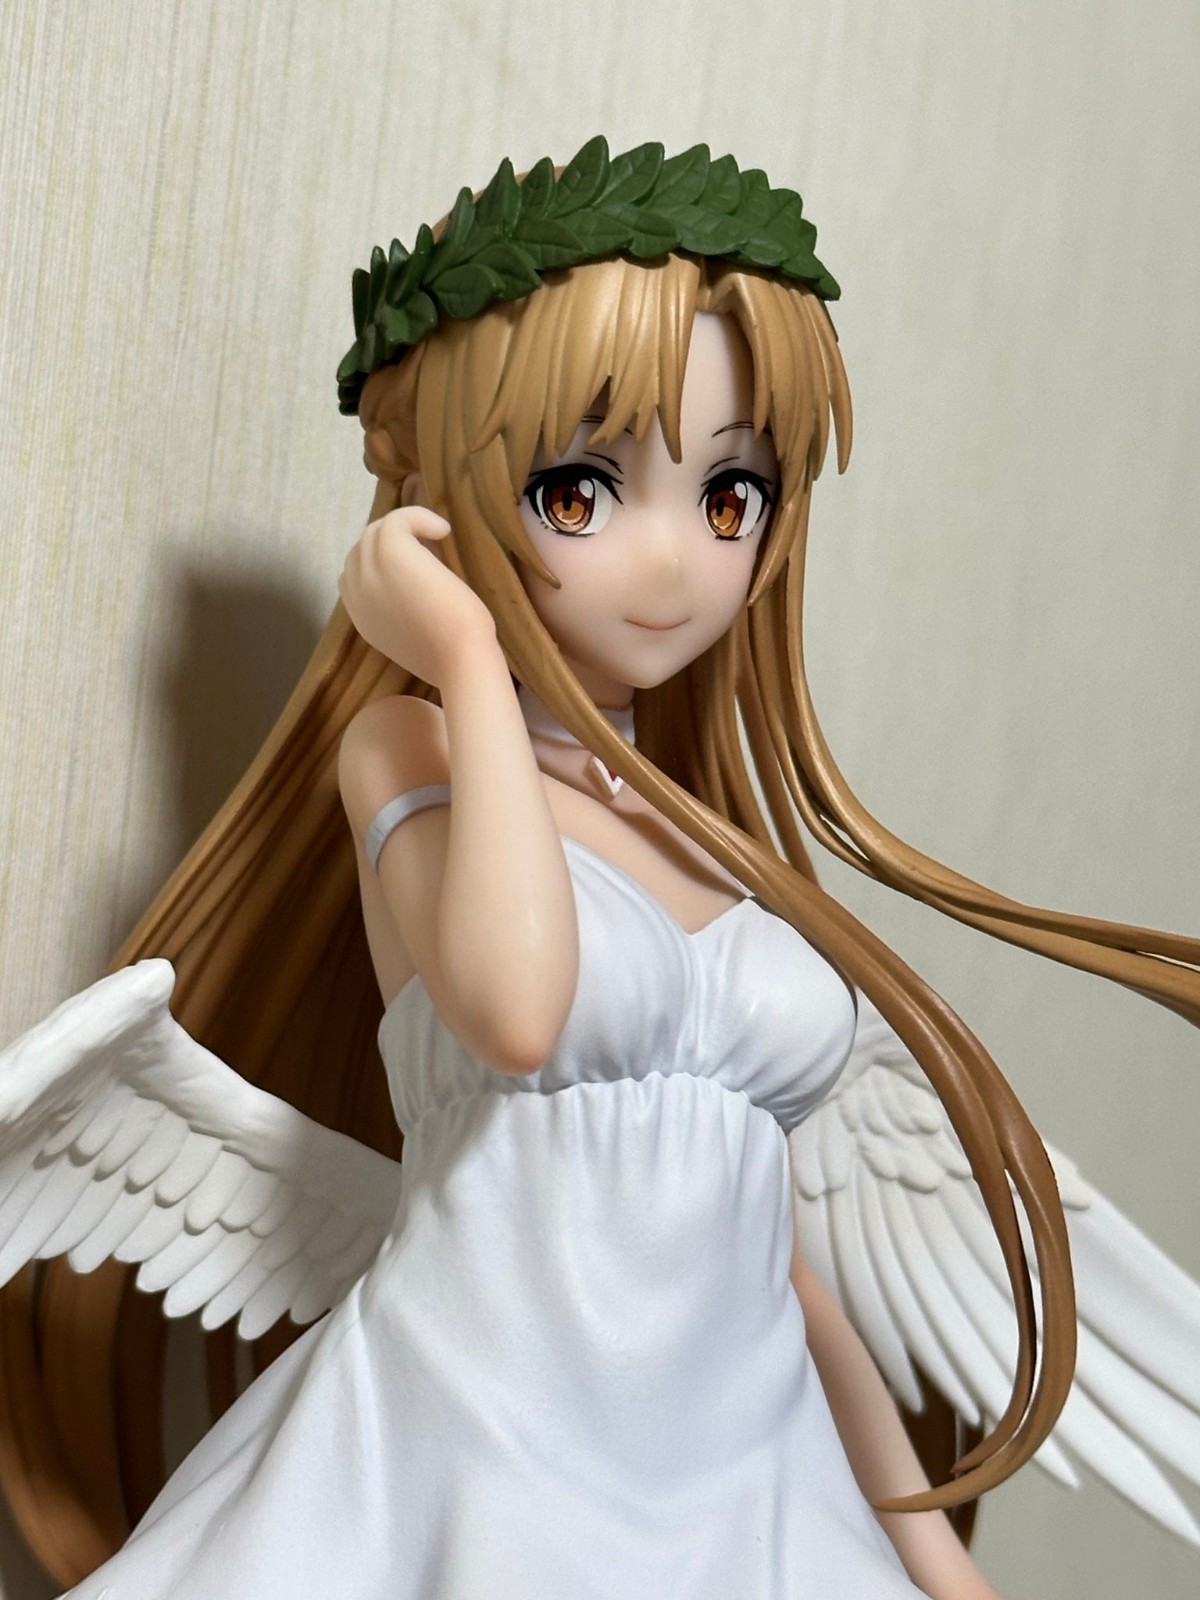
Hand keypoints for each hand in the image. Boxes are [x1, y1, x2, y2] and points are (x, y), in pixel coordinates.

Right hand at [339, 506, 496, 687]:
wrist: (461, 661)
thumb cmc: (453, 657)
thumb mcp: (417, 639)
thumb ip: (404, 616)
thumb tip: (417, 591)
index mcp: (362, 618)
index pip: (352, 576)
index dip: (378, 564)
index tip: (410, 565)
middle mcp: (357, 594)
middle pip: (361, 549)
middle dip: (389, 542)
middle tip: (426, 546)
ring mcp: (369, 573)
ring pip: (374, 532)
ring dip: (404, 529)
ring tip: (435, 536)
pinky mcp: (390, 553)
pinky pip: (396, 519)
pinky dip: (420, 517)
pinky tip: (442, 530)